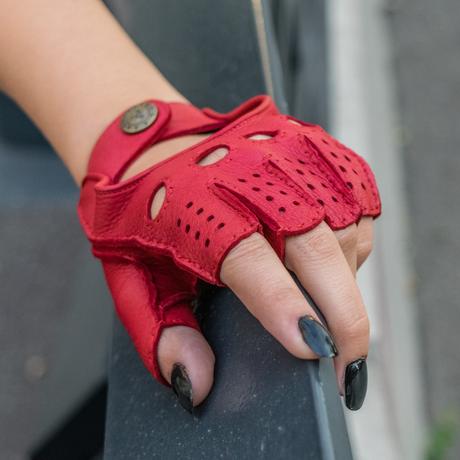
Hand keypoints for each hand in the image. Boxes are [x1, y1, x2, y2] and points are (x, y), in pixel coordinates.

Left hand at [79, 96, 379, 411]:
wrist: (154, 145)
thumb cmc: (143, 211)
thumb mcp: (133, 274)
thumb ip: (161, 331)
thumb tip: (194, 383)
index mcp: (198, 207)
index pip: (251, 259)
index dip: (285, 305)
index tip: (313, 350)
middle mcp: (250, 174)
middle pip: (317, 248)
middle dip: (344, 315)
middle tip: (347, 365)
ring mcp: (287, 154)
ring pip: (344, 229)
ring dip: (346, 282)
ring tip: (329, 311)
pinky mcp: (311, 146)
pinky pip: (356, 201)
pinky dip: (353, 241)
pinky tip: (332, 263)